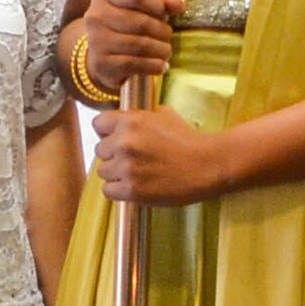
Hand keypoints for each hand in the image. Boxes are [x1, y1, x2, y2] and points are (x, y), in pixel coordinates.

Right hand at [77, 0, 183, 94]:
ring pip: (140, 45)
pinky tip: (160, 66)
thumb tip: (179, 4)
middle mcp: (96, 16)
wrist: (101, 55)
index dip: (157, 5)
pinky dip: (153, 65)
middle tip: (167, 36)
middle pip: (141, 22)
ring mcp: (97, 41)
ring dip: (161, 50)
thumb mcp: (141, 5)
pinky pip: (135, 64)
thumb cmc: (125, 24)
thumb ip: (163, 0)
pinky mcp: (101, 63)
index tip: (164, 14)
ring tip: (166, 51)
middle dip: (162, 31)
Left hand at [91, 104, 227, 207]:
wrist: (207, 165)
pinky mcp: (131, 190)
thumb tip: (122, 121)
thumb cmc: (188, 139)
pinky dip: (119, 190)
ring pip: (103, 172)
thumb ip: (138, 117)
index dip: (107, 133)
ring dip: (116, 174)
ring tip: (136, 174)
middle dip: (113, 154)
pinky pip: (108, 191)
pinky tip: (134, 186)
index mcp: (130, 121)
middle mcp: (124, 143)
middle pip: (99, 150)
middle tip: (132, 159)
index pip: (98, 125)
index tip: (115, 139)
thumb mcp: (163, 114)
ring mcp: (126, 167)